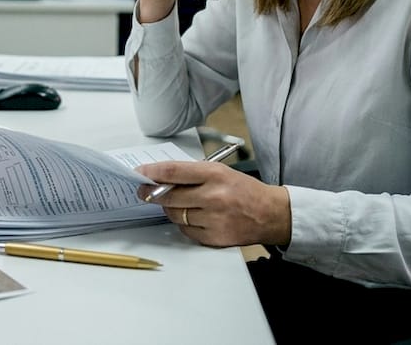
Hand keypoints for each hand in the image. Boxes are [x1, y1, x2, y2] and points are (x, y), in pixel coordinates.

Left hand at [137, 160, 290, 247]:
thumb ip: (192, 174)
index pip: (174, 172)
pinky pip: (186, 231)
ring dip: (171, 209)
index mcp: (215, 175)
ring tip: (179, 203)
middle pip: (169, 196)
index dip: (152, 172)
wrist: (270, 214)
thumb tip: (160, 177)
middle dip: (152, 193)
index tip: (140, 173)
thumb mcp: (221, 172)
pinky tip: (194, 217)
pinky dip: (185, 224)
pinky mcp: (214, 238)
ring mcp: (214, 219)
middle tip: (145, 191)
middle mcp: (213, 197)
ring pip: (175, 215)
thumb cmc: (243, 190)